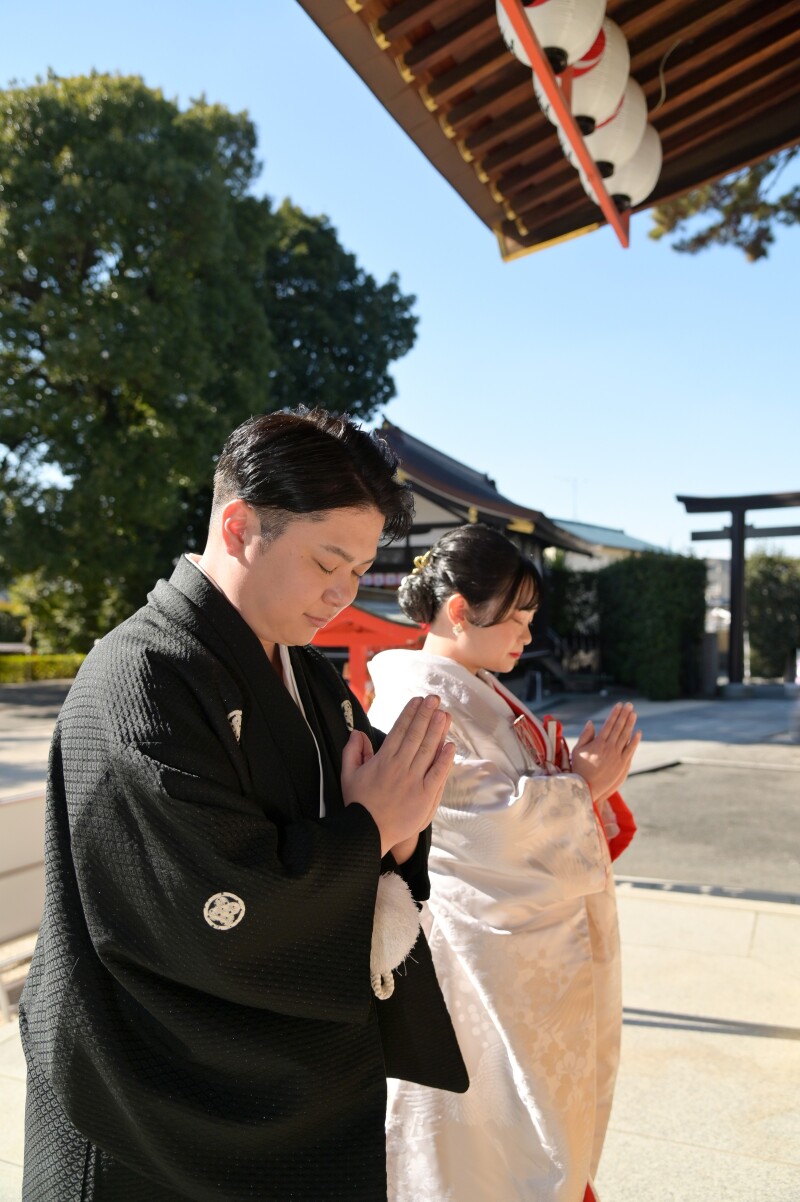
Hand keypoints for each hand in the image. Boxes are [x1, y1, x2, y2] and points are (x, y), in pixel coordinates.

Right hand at [340, 696, 455, 856]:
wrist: (367, 834)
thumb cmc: (358, 805)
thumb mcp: (347, 775)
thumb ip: (352, 751)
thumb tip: (357, 732)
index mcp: (383, 760)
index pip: (399, 730)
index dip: (410, 713)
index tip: (418, 700)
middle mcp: (400, 767)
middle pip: (416, 735)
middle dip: (426, 715)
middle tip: (435, 699)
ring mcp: (414, 782)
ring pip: (428, 751)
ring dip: (437, 731)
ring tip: (444, 714)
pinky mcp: (425, 797)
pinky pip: (438, 774)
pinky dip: (445, 759)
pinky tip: (450, 745)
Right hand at [571, 702, 640, 804]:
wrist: (586, 787)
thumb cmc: (579, 768)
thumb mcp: (577, 750)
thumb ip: (585, 736)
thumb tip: (591, 723)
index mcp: (598, 742)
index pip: (608, 724)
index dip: (614, 714)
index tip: (619, 705)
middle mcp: (609, 747)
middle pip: (618, 728)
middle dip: (624, 715)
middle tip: (629, 705)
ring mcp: (616, 756)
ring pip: (625, 736)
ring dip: (630, 724)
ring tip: (634, 713)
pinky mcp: (622, 764)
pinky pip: (630, 750)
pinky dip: (635, 741)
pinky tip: (638, 732)